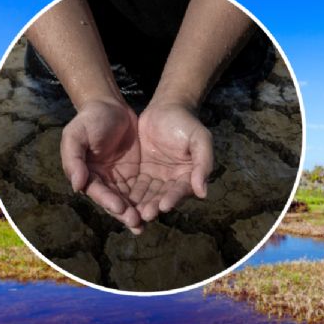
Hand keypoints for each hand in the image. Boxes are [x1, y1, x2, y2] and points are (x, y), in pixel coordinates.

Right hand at [60, 98, 143, 233]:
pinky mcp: (138, 173)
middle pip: (115, 201)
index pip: (98, 192)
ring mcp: (122, 179)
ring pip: (130, 199)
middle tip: (137, 223)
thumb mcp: (75, 135)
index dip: (108, 201)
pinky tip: (159, 208)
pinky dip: (150, 198)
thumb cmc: (89, 120)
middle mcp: (104, 181)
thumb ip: (73, 159)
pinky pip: (145, 188)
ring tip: (148, 221)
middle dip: (125, 213)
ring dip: (138, 211)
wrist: (111, 106)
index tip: (120, 208)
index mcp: (88, 175)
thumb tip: (77, 186)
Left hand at [133, 102, 212, 220]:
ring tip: (132, 214)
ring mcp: (157, 178)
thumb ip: (203, 164)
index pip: (181, 190)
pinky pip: (135, 186)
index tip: (164, 206)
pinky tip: (121, 203)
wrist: (165, 108)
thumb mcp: (200, 139)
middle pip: (163, 197)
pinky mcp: (142, 173)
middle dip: (154, 206)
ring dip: (140, 205)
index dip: (173, 198)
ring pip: (148, 195)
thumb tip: (202, 193)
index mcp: (190, 175)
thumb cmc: (185, 122)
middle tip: (144, 215)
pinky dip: (129, 196)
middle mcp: (174, 181)